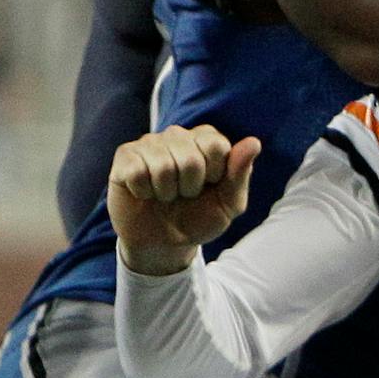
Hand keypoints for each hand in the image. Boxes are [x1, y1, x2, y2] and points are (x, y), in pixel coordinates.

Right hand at [109, 125, 261, 276]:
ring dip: (167, 192)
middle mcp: (178, 135)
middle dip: (190, 187)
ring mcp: (149, 143)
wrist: (164, 243)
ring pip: (163, 165)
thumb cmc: (199, 219)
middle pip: (190, 158)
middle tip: (185, 195)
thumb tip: (253, 142)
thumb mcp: (228, 204)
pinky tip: (145, 193)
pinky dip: (144, 191)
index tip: (209, 186)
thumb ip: (240, 174)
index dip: (215, 174)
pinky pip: (136, 172)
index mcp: (207, 140)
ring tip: (166, 195)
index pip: (216, 146)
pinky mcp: (125, 156)